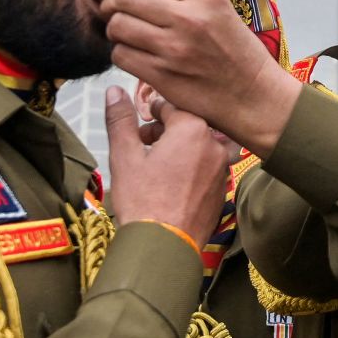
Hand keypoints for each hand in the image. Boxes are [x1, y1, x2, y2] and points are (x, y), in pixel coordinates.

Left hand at [96, 0, 300, 156]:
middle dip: (109, 2)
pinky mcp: (162, 75)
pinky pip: (121, 56)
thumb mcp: (221, 12)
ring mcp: (173, 48)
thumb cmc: (238, 55)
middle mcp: (188, 19)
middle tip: (108, 10)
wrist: (254, 97)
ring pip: (118, 26)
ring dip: (114, 30)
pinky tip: (133, 56)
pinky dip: (120, 54)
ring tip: (125, 36)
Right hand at [104, 84, 233, 247]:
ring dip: (178, 150)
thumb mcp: (125, 155)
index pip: (171, 106)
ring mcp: (222, 168)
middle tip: (141, 146)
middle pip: (188, 125)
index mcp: (193, 129)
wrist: (163, 246)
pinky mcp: (223, 189)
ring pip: (198, 147)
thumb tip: (114, 91)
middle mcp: (214, 144)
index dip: (150, 114)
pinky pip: (206, 168)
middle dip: (164, 132)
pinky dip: (191, 169)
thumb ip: (121, 119)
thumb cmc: (143, 200)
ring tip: (155, 166)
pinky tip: (171, 185)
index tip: (138, 126)